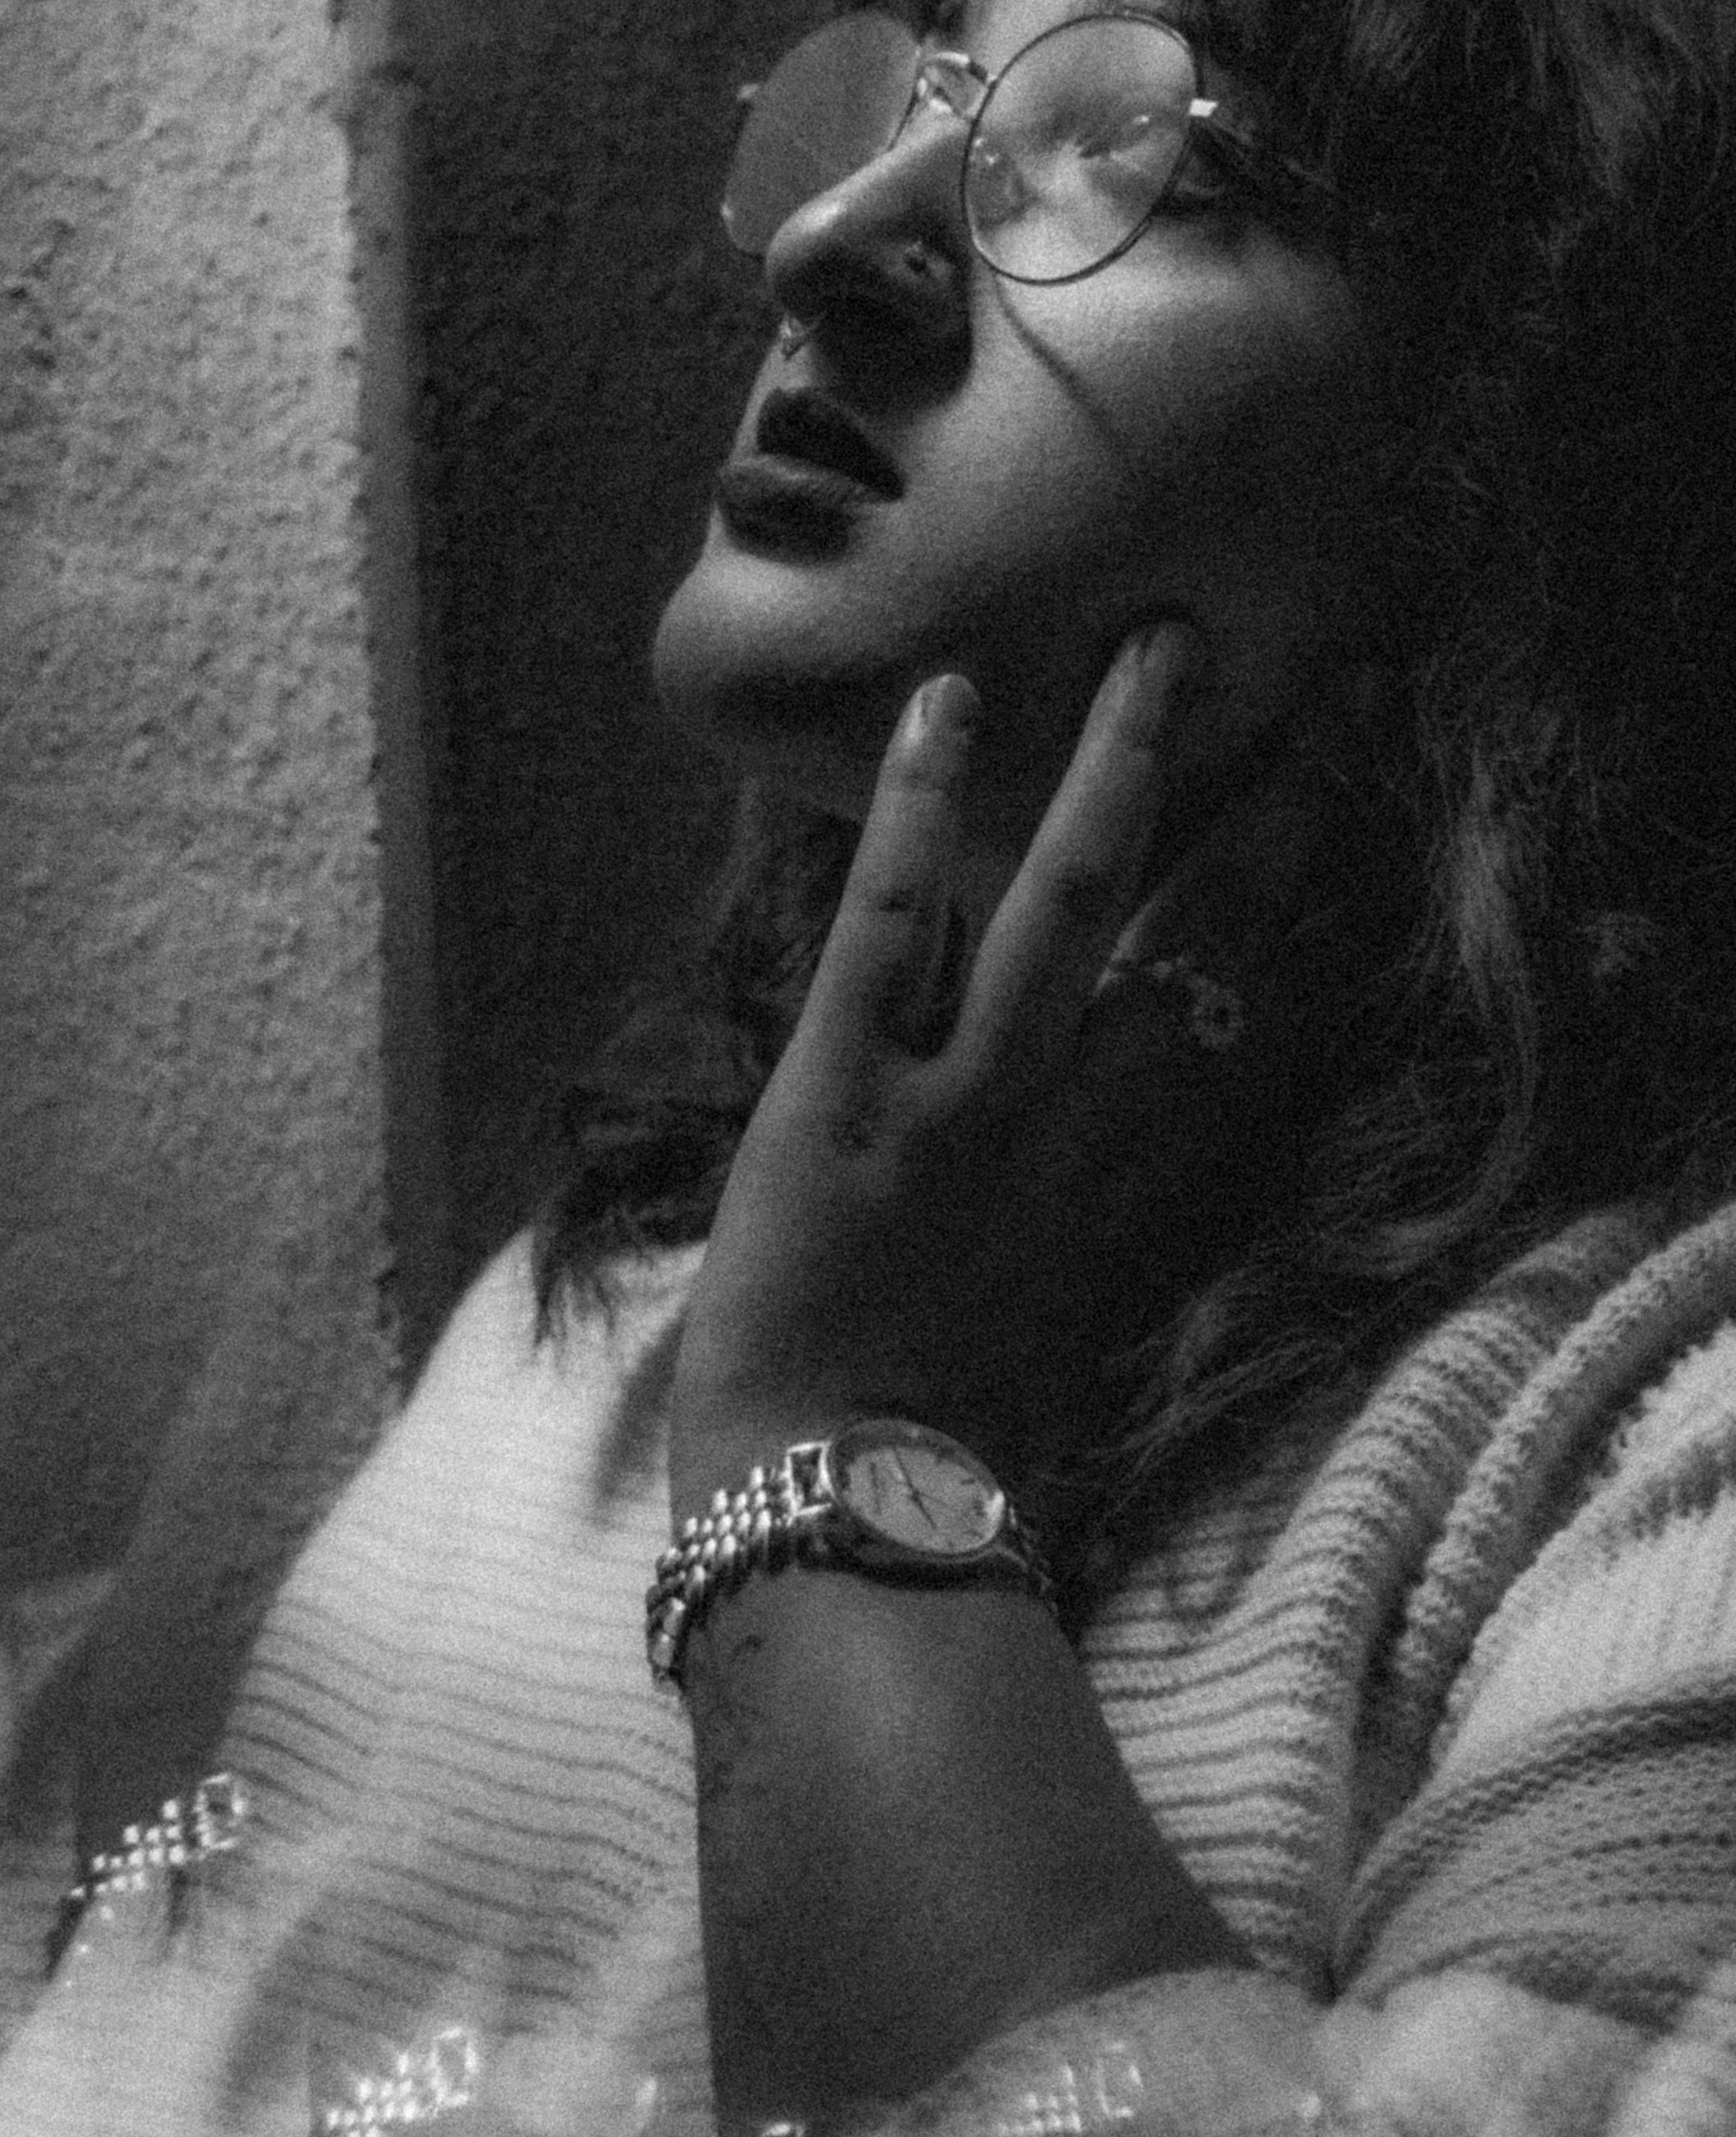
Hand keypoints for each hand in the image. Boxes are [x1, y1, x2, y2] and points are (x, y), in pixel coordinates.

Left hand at [670, 622, 1355, 1510]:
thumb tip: (1080, 1143)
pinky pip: (893, 917)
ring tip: (1144, 645)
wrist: (829, 1491)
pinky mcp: (849, 1083)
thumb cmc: (920, 1416)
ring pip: (1061, 896)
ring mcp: (963, 1093)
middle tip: (1223, 667)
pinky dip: (916, 806)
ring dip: (1111, 762)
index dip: (1266, 899)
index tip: (1306, 809)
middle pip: (1173, 924)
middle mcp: (1064, 1114)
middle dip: (1215, 791)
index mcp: (1111, 1167)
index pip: (1206, 1005)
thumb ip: (1063, 1206)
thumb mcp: (1034, 1305)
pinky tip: (938, 706)